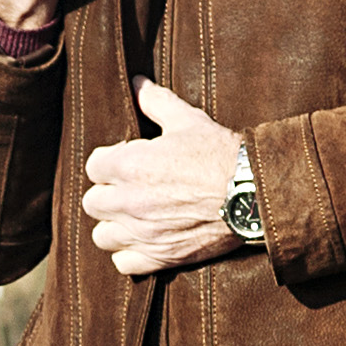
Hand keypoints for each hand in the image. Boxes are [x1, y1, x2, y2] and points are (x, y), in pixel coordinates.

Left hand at [82, 80, 247, 275]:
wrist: (253, 193)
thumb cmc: (220, 154)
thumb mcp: (188, 120)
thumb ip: (156, 102)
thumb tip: (137, 83)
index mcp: (129, 165)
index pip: (93, 166)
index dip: (109, 162)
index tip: (128, 162)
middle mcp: (129, 201)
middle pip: (92, 203)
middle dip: (107, 194)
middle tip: (130, 190)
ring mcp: (142, 233)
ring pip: (103, 236)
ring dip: (114, 226)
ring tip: (134, 218)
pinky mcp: (160, 256)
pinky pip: (124, 263)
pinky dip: (130, 255)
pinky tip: (146, 241)